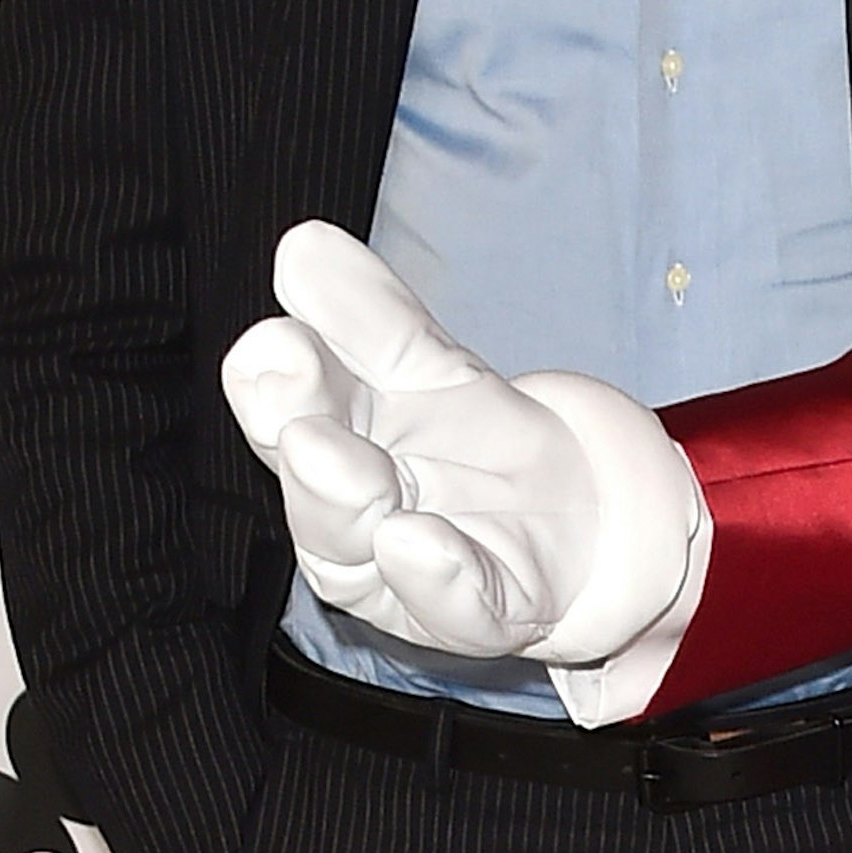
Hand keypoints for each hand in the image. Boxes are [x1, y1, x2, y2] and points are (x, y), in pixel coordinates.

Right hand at [220, 226, 703, 664]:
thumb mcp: (424, 364)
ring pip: (357, 545)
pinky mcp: (474, 608)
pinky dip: (435, 576)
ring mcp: (403, 570)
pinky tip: (423, 542)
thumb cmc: (469, 441)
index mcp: (325, 437)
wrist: (577, 514)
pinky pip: (451, 600)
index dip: (274, 379)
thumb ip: (367, 313)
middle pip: (311, 480)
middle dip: (307, 445)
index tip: (280, 342)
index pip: (283, 403)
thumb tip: (303, 245)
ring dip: (353, 506)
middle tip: (306, 422)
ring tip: (367, 475)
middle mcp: (346, 513)